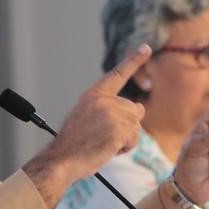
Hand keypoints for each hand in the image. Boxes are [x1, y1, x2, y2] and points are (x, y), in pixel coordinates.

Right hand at [23, 45, 150, 208]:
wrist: (61, 160)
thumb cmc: (74, 144)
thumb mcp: (92, 121)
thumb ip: (114, 111)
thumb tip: (141, 107)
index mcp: (93, 95)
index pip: (117, 75)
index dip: (133, 61)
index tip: (146, 48)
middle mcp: (103, 100)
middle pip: (133, 109)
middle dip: (126, 126)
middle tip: (103, 138)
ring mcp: (111, 113)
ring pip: (135, 125)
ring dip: (125, 139)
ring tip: (103, 145)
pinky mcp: (119, 128)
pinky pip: (134, 138)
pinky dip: (125, 148)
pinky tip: (108, 150)